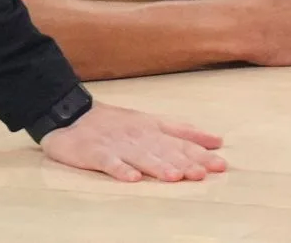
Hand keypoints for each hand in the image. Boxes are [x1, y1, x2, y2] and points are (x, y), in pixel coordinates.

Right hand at [40, 102, 226, 182]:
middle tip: (202, 174)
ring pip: (140, 156)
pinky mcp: (95, 152)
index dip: (199, 153)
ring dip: (157, 166)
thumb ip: (183, 131)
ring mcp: (116, 144)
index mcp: (152, 129)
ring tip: (174, 176)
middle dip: (184, 162)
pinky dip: (120, 169)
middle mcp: (138, 136)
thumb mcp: (152, 122)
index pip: (180, 141)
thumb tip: (217, 140)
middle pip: (163, 150)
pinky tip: (132, 179)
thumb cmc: (115, 123)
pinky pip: (108, 162)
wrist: (70, 112)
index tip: (220, 164)